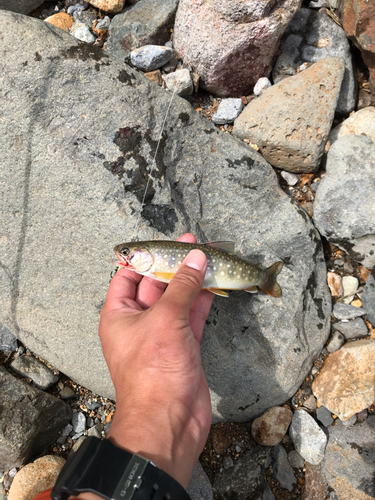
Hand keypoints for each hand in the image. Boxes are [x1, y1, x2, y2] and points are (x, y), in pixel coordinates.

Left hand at [98, 233, 213, 488]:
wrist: (169, 421)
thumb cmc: (154, 371)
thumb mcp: (165, 320)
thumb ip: (183, 285)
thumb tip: (197, 256)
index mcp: (118, 314)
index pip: (126, 275)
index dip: (144, 257)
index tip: (165, 242)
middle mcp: (138, 321)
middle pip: (156, 283)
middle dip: (175, 264)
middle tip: (195, 244)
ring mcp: (162, 333)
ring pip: (178, 297)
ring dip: (193, 279)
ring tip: (210, 255)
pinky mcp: (183, 344)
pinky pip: (193, 314)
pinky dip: (204, 298)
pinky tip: (216, 281)